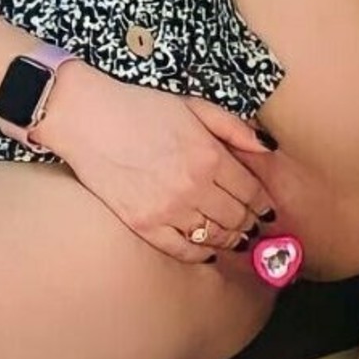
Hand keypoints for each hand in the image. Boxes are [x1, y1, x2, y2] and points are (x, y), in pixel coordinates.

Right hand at [32, 61, 276, 263]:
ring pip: (215, 236)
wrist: (89, 118)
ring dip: (231, 239)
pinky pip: (182, 249)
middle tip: (254, 226)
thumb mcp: (194, 106)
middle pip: (237, 218)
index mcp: (209, 155)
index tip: (266, 208)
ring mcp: (168, 208)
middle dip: (251, 223)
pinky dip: (199, 252)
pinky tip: (206, 249)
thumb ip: (234, 127)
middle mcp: (194, 186)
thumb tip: (268, 148)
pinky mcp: (144, 224)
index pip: (251, 191)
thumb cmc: (142, 108)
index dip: (263, 202)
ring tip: (236, 238)